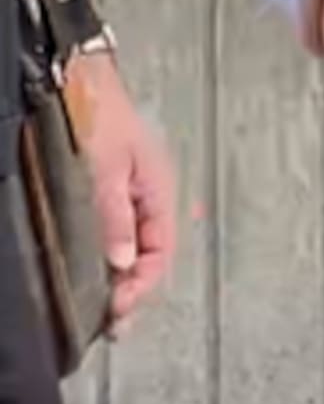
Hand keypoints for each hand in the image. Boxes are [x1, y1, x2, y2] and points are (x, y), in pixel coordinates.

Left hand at [77, 55, 177, 331]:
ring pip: (135, 248)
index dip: (142, 285)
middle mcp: (150, 197)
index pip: (161, 252)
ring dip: (123, 278)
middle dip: (135, 291)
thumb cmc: (99, 114)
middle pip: (150, 256)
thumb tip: (121, 263)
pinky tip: (100, 273)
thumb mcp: (106, 170)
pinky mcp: (113, 191)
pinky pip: (119, 235)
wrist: (82, 80)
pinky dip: (112, 259)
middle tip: (114, 324)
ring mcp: (132, 195)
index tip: (119, 309)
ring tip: (107, 308)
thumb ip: (115, 217)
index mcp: (159, 191)